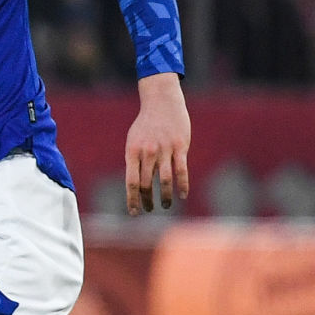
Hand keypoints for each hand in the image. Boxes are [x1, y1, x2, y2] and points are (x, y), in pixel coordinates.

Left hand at [124, 73, 189, 215]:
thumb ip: (135, 161)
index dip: (132, 200)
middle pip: (146, 184)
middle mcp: (147, 153)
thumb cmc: (146, 125)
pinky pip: (181, 170)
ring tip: (165, 206)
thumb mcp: (133, 141)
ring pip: (164, 181)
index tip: (134, 213)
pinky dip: (182, 185)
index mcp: (132, 152)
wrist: (161, 102)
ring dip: (164, 197)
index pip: (130, 182)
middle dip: (147, 200)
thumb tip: (135, 183)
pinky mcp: (180, 147)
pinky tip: (183, 195)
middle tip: (149, 209)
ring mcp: (164, 150)